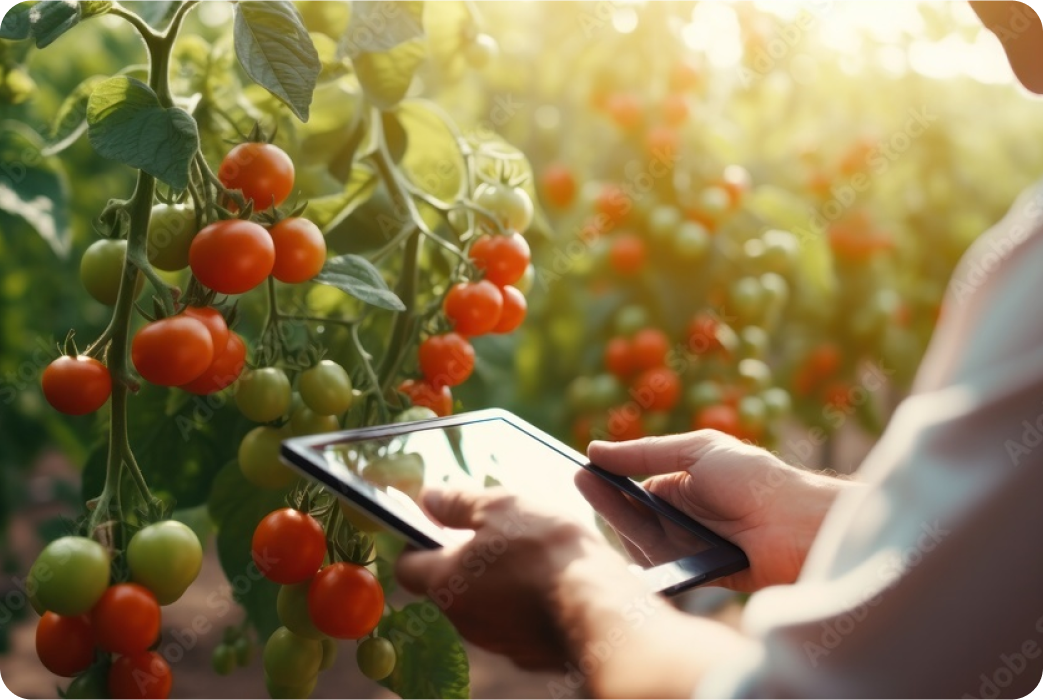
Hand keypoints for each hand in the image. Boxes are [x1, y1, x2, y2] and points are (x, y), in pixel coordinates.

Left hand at [394, 487, 622, 669]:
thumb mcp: (500, 508)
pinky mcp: (531, 651)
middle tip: (498, 528)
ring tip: (533, 550)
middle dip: (466, 555)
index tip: (437, 519)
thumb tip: (430, 499)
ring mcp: (498, 640)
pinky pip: (518, 620)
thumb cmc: (544, 552)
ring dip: (500, 577)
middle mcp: (463, 620)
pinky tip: (554, 579)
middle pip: (449, 583)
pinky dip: (527, 599)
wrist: (601, 610)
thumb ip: (460, 503)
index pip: (408, 565)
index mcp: (445, 583)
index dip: (417, 539)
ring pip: (486, 602)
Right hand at [582, 431, 856, 591]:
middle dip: (607, 498)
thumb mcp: (697, 451)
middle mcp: (685, 517)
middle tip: (578, 482)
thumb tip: (595, 449)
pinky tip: (621, 540)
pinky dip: (640, 556)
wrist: (798, 524)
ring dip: (619, 522)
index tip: (581, 469)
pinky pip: (661, 568)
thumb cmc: (754, 478)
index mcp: (687, 484)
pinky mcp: (697, 574)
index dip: (610, 479)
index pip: (637, 485)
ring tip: (597, 500)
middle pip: (633, 514)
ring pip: (641, 541)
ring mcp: (690, 547)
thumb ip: (645, 453)